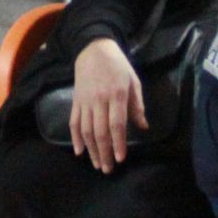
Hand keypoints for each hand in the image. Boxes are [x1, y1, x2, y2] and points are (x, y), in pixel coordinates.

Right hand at [67, 37, 146, 174]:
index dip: (118, 142)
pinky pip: (74, 122)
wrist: (93, 49)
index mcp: (116, 94)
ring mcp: (85, 101)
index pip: (117, 124)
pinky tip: (80, 151)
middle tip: (108, 169)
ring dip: (91, 149)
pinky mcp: (76, 101)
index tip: (120, 158)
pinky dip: (76, 138)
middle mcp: (99, 100)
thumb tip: (143, 127)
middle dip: (104, 152)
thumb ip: (137, 105)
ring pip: (86, 130)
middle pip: (100, 131)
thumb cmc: (118, 66)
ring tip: (97, 164)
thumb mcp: (133, 81)